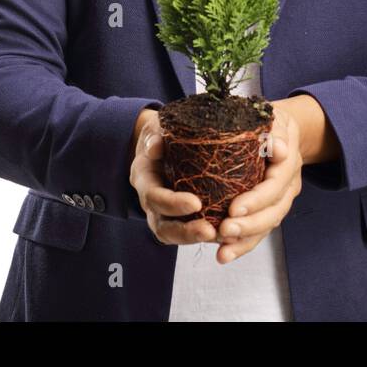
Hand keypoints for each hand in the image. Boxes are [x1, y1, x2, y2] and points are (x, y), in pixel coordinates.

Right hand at [129, 108, 217, 245]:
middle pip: (162, 226)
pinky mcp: (177, 217)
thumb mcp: (155, 128)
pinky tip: (223, 235)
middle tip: (209, 231)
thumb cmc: (160, 133)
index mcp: (144, 178)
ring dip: (194, 238)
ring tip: (218, 237)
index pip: (154, 197)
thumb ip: (155, 135)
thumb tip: (156, 147)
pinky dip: (201, 236)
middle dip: (185, 231)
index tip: (196, 203)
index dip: (172, 203)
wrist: (159, 144)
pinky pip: (185, 233)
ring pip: (173, 234)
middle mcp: (151, 201)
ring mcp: (162, 212)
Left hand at [213, 100, 303, 264]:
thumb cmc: (271, 122)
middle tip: (224, 232)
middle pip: (273, 212)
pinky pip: (258, 232)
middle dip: (249, 226)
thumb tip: (279, 149)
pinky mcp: (267, 210)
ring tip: (222, 252)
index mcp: (288, 164)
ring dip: (245, 242)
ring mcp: (279, 200)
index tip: (234, 209)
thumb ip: (275, 131)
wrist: (282, 131)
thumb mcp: (274, 118)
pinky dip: (242, 245)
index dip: (257, 199)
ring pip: (266, 226)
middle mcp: (287, 186)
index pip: (275, 185)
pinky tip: (223, 254)